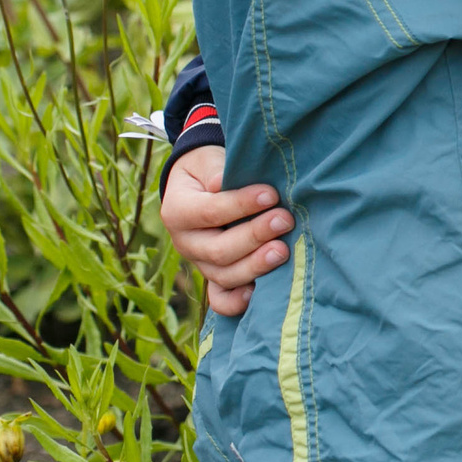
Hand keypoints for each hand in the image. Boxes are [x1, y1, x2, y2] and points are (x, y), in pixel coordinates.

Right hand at [159, 146, 290, 316]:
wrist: (202, 183)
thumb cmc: (210, 168)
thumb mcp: (207, 159)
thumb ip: (215, 169)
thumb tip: (220, 183)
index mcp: (177, 211)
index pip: (210, 212)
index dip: (241, 205)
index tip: (271, 194)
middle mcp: (185, 242)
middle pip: (218, 250)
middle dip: (254, 236)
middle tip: (285, 221)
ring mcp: (200, 263)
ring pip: (224, 275)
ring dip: (255, 266)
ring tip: (283, 250)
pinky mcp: (214, 276)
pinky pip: (220, 299)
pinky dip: (237, 302)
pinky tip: (258, 294)